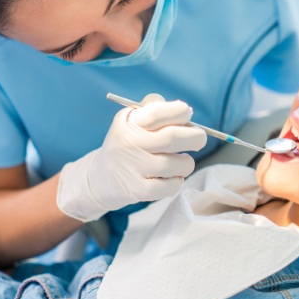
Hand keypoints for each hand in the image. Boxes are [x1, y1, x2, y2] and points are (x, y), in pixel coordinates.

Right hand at [57, 94, 206, 221]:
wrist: (100, 178)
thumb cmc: (127, 144)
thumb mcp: (132, 121)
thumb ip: (154, 108)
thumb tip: (184, 110)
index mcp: (129, 122)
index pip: (158, 112)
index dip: (180, 112)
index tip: (187, 115)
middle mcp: (129, 143)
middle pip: (173, 137)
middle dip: (195, 137)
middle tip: (199, 139)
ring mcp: (133, 168)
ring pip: (178, 164)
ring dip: (187, 162)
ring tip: (180, 161)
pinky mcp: (138, 190)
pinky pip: (171, 186)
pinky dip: (177, 180)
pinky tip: (170, 177)